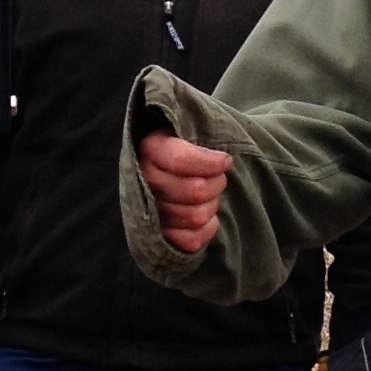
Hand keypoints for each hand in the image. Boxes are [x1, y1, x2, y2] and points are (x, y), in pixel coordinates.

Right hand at [140, 130, 231, 254]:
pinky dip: (207, 229)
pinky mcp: (161, 236)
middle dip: (216, 183)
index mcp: (150, 148)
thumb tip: (223, 160)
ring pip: (196, 216)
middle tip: (218, 177)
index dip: (211, 163)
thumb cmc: (189, 147)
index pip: (181, 160)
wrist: (172, 168)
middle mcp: (145, 180)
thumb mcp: (191, 130)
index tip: (225, 161)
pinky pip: (191, 240)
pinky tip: (208, 217)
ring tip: (210, 196)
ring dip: (212, 205)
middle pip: (195, 190)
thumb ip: (204, 133)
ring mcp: (151, 211)